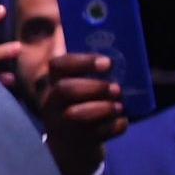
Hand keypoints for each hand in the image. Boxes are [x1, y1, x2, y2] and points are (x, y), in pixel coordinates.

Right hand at [40, 53, 127, 174]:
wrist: (69, 143)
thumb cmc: (79, 102)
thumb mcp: (75, 81)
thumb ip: (85, 63)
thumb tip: (108, 31)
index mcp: (52, 81)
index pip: (58, 65)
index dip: (83, 62)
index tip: (108, 63)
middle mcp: (52, 101)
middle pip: (65, 89)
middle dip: (94, 87)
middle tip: (116, 88)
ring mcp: (62, 123)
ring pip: (77, 114)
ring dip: (103, 108)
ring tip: (120, 106)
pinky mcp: (77, 141)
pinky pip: (96, 134)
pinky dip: (113, 127)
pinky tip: (122, 121)